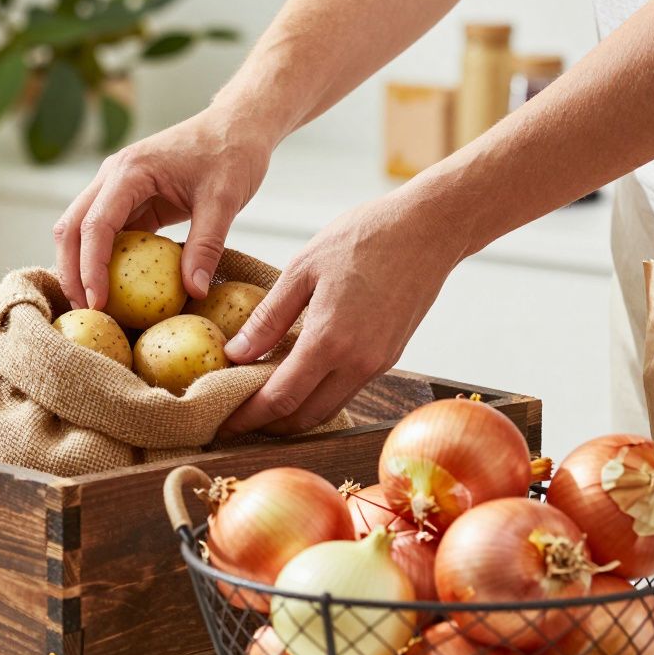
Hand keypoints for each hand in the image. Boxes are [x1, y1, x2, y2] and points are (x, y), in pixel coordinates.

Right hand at [53, 106, 274, 308]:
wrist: (237, 124)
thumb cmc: (232, 153)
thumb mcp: (224, 200)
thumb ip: (206, 245)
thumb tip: (193, 292)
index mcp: (130, 171)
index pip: (96, 225)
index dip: (91, 268)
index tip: (98, 303)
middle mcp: (113, 176)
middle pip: (71, 227)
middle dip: (71, 271)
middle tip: (84, 312)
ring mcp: (117, 188)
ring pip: (79, 230)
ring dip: (79, 266)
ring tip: (91, 306)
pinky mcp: (129, 200)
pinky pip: (105, 233)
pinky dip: (101, 260)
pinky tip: (111, 289)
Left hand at [217, 191, 465, 437]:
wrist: (430, 228)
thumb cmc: (364, 237)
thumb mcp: (303, 269)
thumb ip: (268, 317)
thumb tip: (236, 353)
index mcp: (330, 340)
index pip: (280, 399)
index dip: (248, 417)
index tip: (223, 424)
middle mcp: (358, 363)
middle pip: (304, 417)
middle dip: (267, 425)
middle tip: (235, 418)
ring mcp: (378, 363)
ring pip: (327, 408)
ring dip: (293, 414)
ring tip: (259, 402)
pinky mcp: (389, 357)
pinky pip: (346, 389)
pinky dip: (317, 395)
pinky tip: (296, 378)